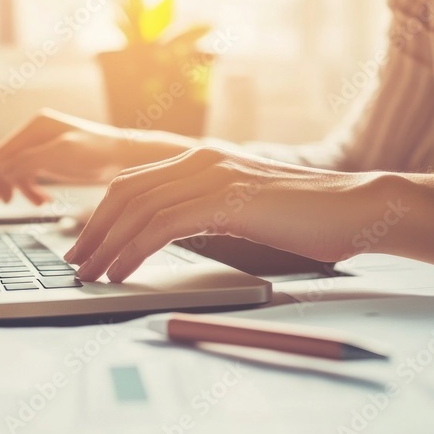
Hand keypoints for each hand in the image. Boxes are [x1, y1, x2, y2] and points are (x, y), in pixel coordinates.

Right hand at [0, 109, 197, 204]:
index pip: (3, 151)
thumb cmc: (97, 152)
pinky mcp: (53, 157)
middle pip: (7, 159)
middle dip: (5, 181)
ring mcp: (44, 145)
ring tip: (37, 203)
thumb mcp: (60, 154)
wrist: (125, 156)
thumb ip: (28, 160)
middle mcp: (37, 132)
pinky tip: (44, 200)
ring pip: (18, 168)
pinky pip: (31, 173)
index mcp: (36, 126)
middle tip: (4, 202)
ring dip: (21, 187)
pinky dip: (32, 187)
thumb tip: (1, 169)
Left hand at [65, 147, 385, 281]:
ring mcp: (214, 175)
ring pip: (138, 208)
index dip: (102, 215)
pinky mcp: (226, 198)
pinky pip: (162, 224)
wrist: (358, 208)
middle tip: (75, 263)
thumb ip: (209, 213)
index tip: (86, 245)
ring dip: (106, 244)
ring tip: (89, 274)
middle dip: (93, 230)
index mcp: (204, 159)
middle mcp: (201, 159)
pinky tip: (120, 271)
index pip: (135, 183)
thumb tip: (172, 237)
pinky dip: (134, 249)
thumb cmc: (308, 217)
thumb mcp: (246, 210)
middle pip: (125, 192)